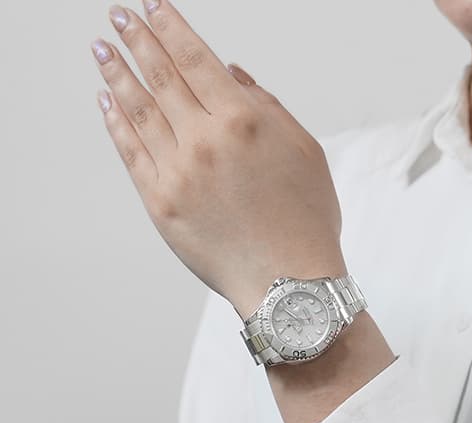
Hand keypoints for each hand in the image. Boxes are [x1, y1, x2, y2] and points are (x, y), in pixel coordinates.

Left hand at [91, 0, 346, 318]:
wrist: (288, 283)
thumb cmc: (306, 223)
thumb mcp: (305, 153)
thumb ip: (269, 108)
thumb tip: (232, 74)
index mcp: (244, 122)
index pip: (196, 60)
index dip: (170, 27)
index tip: (152, 7)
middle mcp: (205, 142)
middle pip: (161, 77)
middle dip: (136, 40)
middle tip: (118, 17)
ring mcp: (178, 174)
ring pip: (139, 112)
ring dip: (117, 76)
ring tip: (102, 52)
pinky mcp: (161, 205)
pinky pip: (132, 154)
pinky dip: (117, 125)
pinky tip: (108, 104)